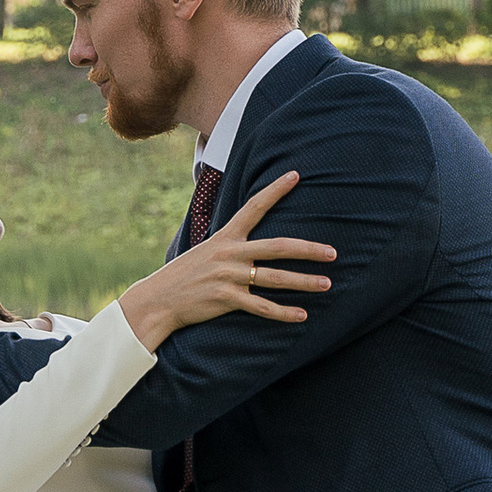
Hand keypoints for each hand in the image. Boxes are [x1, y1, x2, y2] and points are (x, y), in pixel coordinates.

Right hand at [119, 171, 334, 350]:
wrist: (158, 300)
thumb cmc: (185, 276)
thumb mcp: (206, 252)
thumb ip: (231, 246)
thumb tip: (254, 244)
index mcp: (226, 237)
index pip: (254, 206)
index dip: (275, 190)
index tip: (295, 175)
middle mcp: (230, 253)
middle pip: (277, 247)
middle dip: (308, 249)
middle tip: (332, 252)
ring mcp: (229, 276)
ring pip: (275, 279)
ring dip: (304, 282)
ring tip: (327, 284)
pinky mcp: (226, 299)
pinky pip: (261, 306)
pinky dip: (283, 313)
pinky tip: (302, 315)